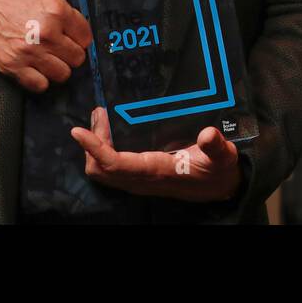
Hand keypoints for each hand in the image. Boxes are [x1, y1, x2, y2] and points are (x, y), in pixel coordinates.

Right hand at [0, 0, 107, 92]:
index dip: (81, 33)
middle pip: (78, 57)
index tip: (72, 29)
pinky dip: (41, 79)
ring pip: (62, 74)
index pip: (87, 36)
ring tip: (50, 54)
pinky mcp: (12, 66)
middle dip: (72, 50)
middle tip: (61, 42)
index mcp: (57, 10)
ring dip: (59, 65)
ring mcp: (29, 52)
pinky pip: (40, 85)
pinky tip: (37, 65)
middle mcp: (45, 33)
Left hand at [70, 107, 242, 202]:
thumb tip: (208, 134)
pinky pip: (111, 169)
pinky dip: (102, 152)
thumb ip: (215, 147)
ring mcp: (139, 181)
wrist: (220, 188)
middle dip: (91, 145)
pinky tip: (111, 131)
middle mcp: (142, 180)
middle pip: (100, 170)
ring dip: (95, 148)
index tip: (78, 131)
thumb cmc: (218, 170)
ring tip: (101, 118)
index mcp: (157, 172)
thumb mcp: (223, 157)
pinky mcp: (140, 178)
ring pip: (102, 171)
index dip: (95, 148)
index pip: (116, 164)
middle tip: (98, 114)